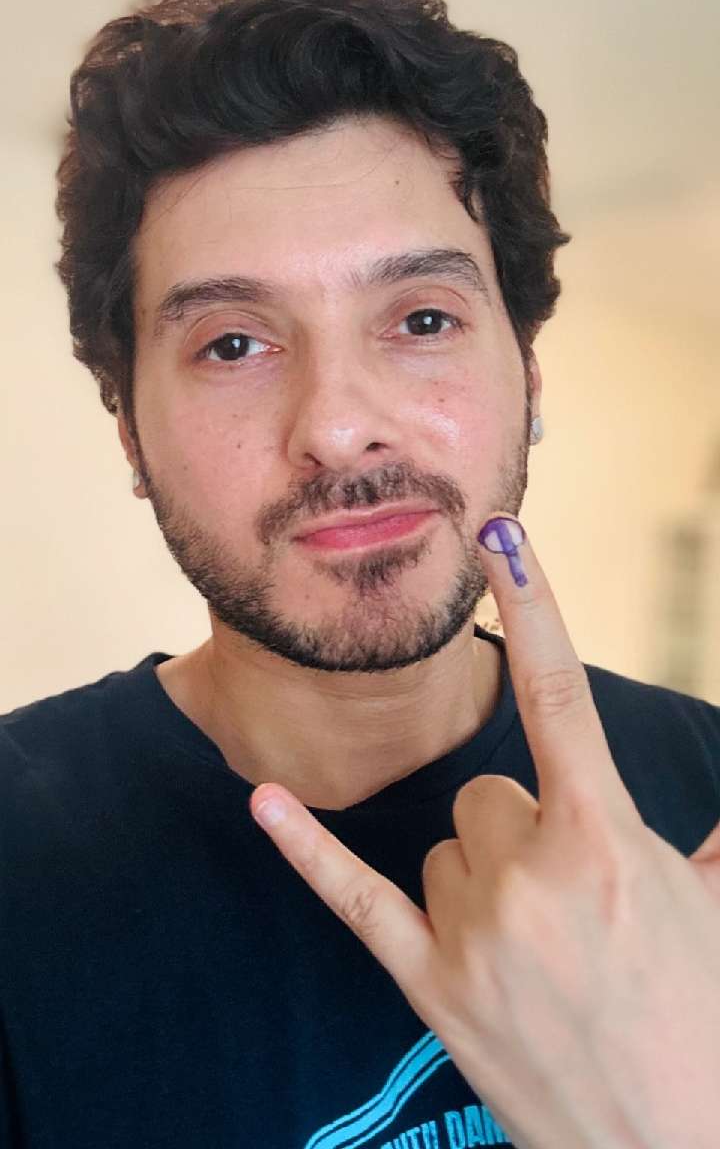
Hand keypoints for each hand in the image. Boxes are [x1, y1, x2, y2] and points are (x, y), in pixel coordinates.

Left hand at [249, 514, 719, 1148]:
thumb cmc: (706, 1034)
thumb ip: (713, 843)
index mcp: (608, 843)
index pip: (560, 696)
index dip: (534, 605)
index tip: (501, 537)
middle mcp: (530, 876)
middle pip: (486, 791)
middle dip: (523, 831)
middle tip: (571, 910)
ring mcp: (473, 931)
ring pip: (446, 843)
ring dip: (482, 878)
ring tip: (537, 951)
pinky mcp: (431, 983)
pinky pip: (353, 899)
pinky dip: (307, 849)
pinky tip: (264, 801)